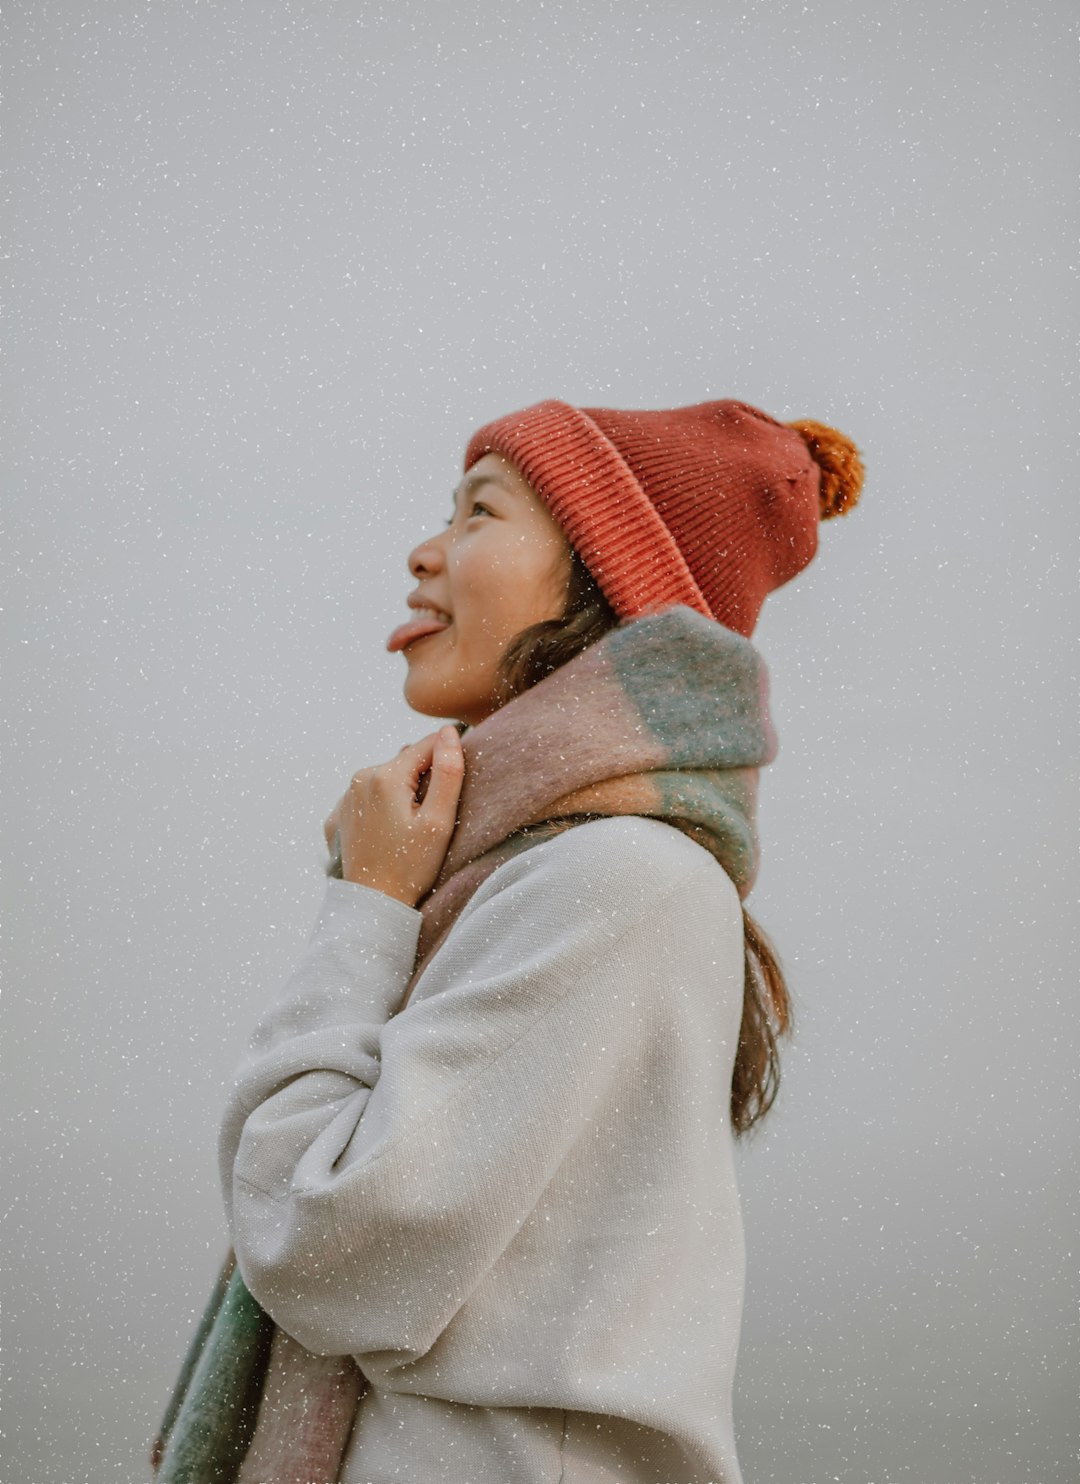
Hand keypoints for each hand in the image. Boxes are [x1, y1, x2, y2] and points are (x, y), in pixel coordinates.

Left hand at [323, 726, 464, 906]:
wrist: (372, 905)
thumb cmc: (410, 866)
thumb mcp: (438, 821)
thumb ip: (448, 772)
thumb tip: (449, 734)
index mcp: (385, 776)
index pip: (426, 746)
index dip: (448, 756)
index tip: (460, 774)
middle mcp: (360, 779)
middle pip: (405, 763)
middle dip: (424, 778)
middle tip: (436, 812)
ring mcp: (345, 798)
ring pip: (386, 779)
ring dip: (403, 791)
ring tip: (413, 825)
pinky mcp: (339, 817)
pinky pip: (368, 799)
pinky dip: (382, 806)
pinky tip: (391, 831)